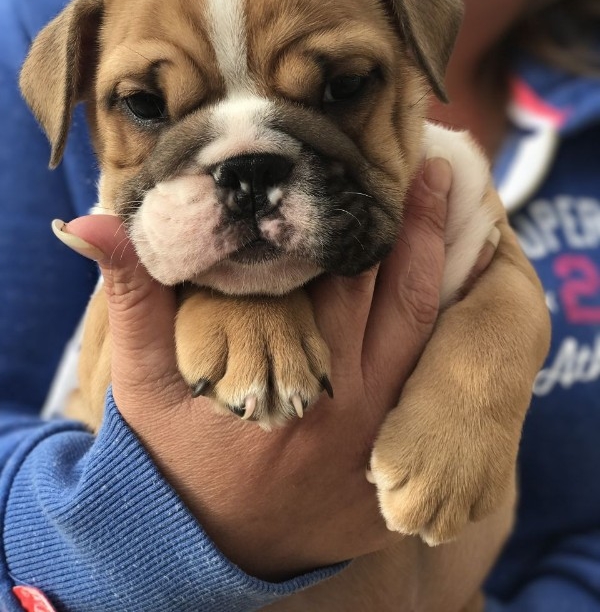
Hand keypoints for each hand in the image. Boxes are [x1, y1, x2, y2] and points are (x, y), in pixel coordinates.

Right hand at [61, 155, 490, 580]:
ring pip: (432, 336)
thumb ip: (134, 298)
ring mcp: (384, 446)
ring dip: (444, 267)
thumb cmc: (172, 456)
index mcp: (295, 383)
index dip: (360, 215)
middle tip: (432, 164)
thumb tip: (90, 222)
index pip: (342, 276)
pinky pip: (438, 389)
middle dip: (416, 227)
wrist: (203, 549)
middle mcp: (353, 412)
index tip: (377, 162)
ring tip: (452, 203)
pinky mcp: (399, 474)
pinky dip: (449, 332)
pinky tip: (458, 283)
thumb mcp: (145, 381)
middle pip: (401, 297)